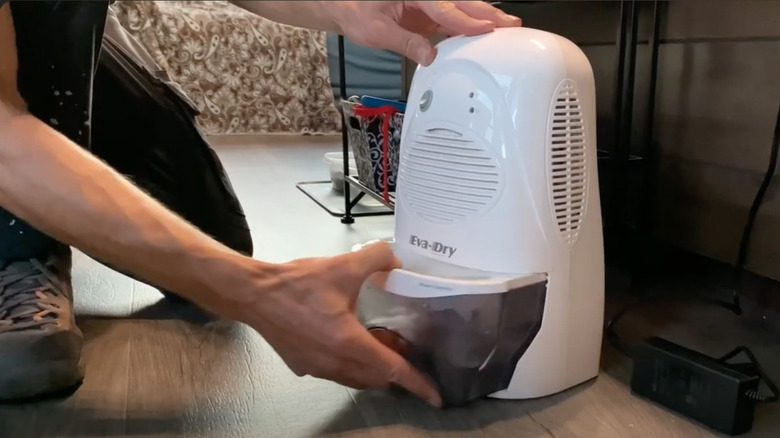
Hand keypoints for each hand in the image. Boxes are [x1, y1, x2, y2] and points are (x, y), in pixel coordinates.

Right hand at [239, 241, 441, 406]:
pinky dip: (350, 365)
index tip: (435, 397)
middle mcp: (334, 364)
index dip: (417, 383)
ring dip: (371, 369)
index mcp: (348, 344)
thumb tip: (396, 259)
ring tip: (381, 348)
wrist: (253, 294)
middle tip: (407, 354)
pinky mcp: (302, 365)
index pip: (392, 369)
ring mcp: (316, 369)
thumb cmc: (296, 284)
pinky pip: (335, 373)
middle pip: (375, 378)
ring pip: (355, 378)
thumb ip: (377, 258)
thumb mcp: (342, 266)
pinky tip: (347, 343)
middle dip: (394, 371)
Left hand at [336, 1, 521, 64]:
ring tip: (505, 28)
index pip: (445, 8)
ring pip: (461, 8)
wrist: (345, 6)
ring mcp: (427, 3)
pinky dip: (467, 26)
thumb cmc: (355, 11)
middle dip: (487, 14)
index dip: (466, 21)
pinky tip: (482, 35)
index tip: (485, 29)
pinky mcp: (427, 13)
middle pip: (462, 2)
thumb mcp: (376, 31)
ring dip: (483, 18)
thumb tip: (429, 56)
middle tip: (510, 25)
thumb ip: (405, 43)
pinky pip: (452, 18)